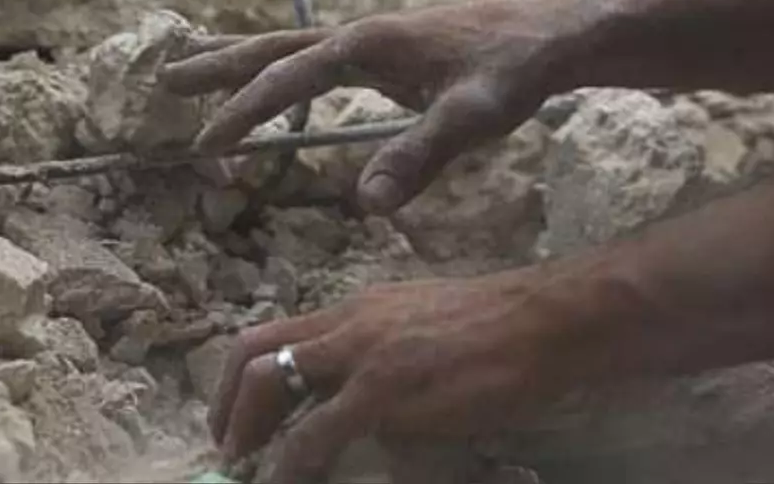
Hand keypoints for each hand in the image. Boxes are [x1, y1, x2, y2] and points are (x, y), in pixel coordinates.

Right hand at [163, 0, 578, 213]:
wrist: (556, 32)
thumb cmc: (517, 70)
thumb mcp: (474, 118)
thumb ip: (420, 156)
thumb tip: (364, 204)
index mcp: (369, 43)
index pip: (289, 76)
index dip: (244, 110)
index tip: (204, 146)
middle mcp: (362, 33)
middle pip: (274, 47)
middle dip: (220, 67)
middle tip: (165, 81)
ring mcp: (374, 38)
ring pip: (292, 46)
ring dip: (242, 59)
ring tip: (192, 66)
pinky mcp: (391, 50)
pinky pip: (318, 56)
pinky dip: (284, 65)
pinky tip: (283, 80)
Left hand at [206, 271, 577, 481]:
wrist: (547, 321)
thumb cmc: (502, 328)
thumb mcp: (427, 327)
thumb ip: (388, 352)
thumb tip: (365, 399)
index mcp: (360, 307)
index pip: (278, 332)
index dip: (243, 378)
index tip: (238, 419)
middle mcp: (350, 321)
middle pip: (255, 351)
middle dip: (227, 405)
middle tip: (228, 449)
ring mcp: (364, 352)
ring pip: (269, 383)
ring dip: (245, 432)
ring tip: (246, 470)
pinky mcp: (384, 388)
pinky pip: (313, 434)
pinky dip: (289, 465)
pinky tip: (287, 483)